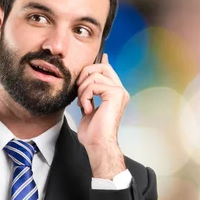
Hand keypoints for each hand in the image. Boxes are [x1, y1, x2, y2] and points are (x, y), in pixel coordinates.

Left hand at [76, 54, 128, 178]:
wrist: (98, 143)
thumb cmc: (93, 131)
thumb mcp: (88, 107)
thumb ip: (89, 94)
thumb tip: (85, 82)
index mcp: (114, 93)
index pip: (108, 71)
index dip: (102, 62)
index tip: (102, 55)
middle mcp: (119, 90)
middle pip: (101, 67)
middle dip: (85, 75)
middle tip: (79, 92)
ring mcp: (119, 92)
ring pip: (94, 76)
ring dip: (82, 90)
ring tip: (83, 105)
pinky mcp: (115, 94)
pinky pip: (93, 85)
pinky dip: (85, 96)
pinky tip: (86, 109)